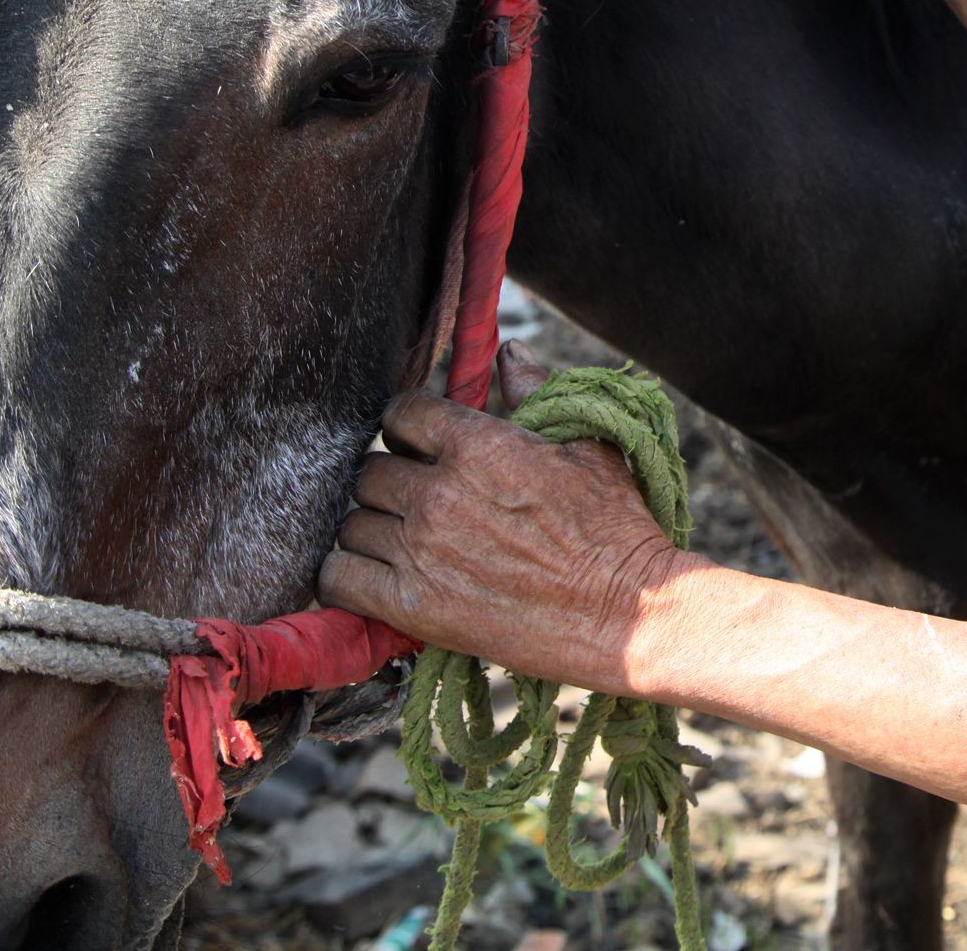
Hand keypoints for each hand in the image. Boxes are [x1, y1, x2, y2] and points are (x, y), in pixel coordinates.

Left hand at [316, 342, 692, 687]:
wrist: (629, 613)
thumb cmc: (616, 530)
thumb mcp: (587, 448)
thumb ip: (536, 393)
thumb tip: (510, 351)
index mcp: (480, 444)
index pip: (401, 413)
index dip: (408, 428)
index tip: (419, 446)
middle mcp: (439, 492)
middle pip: (369, 470)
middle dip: (389, 480)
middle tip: (414, 500)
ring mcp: (420, 549)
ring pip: (350, 521)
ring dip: (370, 528)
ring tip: (399, 542)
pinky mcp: (411, 606)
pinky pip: (337, 577)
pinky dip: (345, 575)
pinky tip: (371, 577)